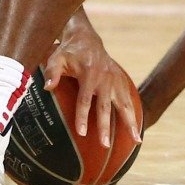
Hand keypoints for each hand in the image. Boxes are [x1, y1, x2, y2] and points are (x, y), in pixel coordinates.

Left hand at [42, 33, 141, 148]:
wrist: (87, 39)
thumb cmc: (69, 52)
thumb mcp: (57, 58)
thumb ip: (52, 72)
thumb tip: (47, 87)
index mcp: (88, 74)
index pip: (85, 99)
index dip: (82, 116)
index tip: (82, 133)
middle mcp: (105, 79)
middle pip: (105, 107)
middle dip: (105, 127)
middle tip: (104, 145)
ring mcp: (115, 80)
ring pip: (124, 105)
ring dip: (130, 123)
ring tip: (136, 141)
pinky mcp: (122, 81)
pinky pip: (129, 100)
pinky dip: (134, 115)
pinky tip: (137, 130)